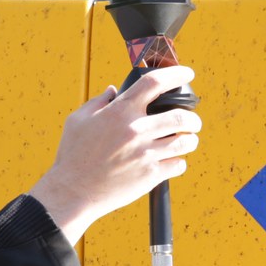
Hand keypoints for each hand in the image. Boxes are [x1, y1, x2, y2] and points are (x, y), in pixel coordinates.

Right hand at [27, 66, 201, 243]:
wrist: (73, 191)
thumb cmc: (73, 156)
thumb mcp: (78, 121)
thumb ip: (98, 102)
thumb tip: (112, 91)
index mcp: (120, 111)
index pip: (155, 83)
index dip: (176, 74)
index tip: (187, 74)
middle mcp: (136, 130)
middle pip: (181, 115)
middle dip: (193, 117)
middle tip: (192, 121)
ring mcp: (145, 153)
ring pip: (186, 141)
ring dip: (191, 139)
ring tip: (188, 140)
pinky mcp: (150, 175)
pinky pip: (179, 165)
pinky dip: (179, 162)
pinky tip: (172, 161)